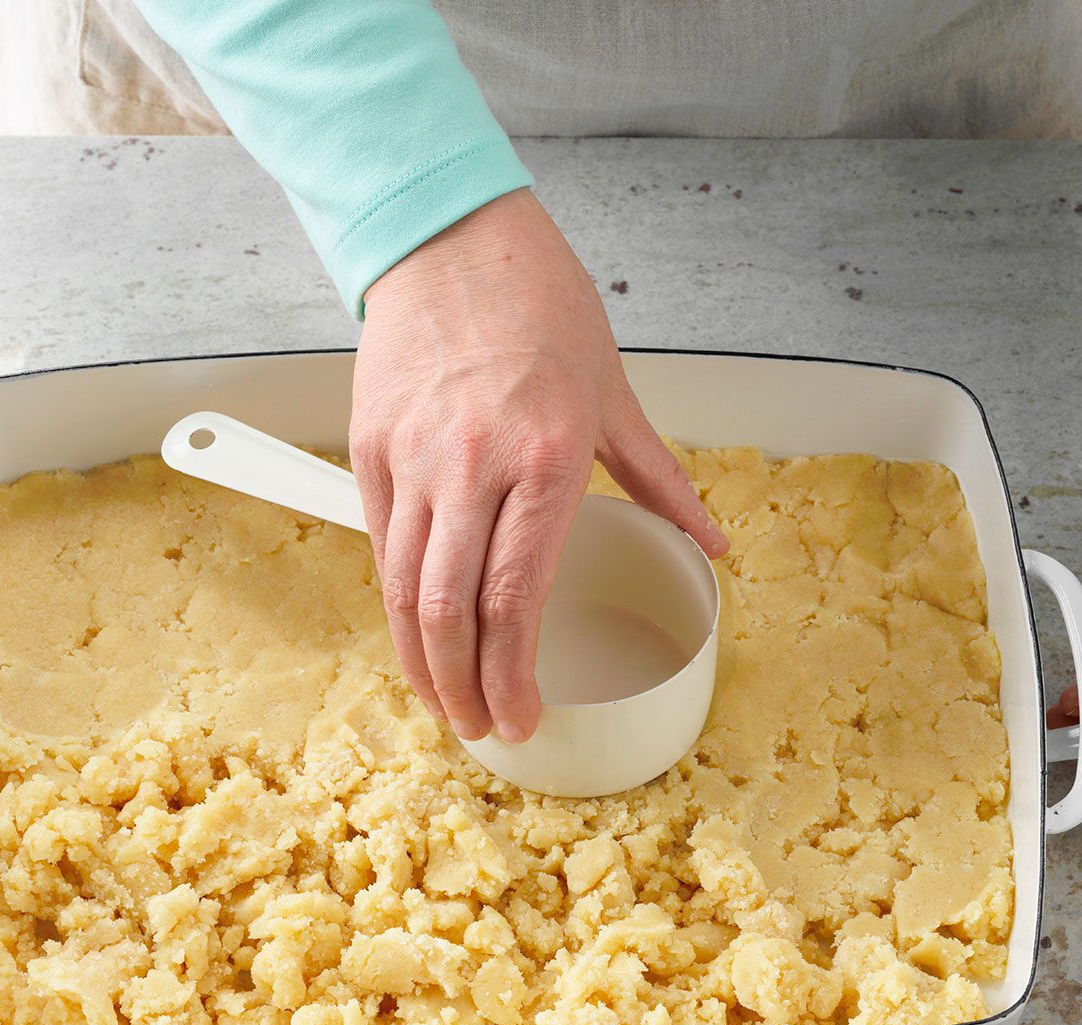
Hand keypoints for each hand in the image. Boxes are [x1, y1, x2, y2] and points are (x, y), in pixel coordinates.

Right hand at [350, 188, 728, 743]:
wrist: (453, 239)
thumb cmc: (540, 307)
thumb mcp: (615, 393)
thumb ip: (660, 481)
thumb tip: (710, 544)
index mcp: (546, 457)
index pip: (515, 596)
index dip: (513, 674)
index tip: (523, 715)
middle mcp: (473, 464)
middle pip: (451, 610)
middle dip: (464, 687)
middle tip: (483, 728)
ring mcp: (414, 458)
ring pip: (403, 590)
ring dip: (422, 661)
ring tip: (445, 701)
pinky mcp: (371, 449)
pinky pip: (380, 546)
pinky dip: (395, 604)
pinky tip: (415, 637)